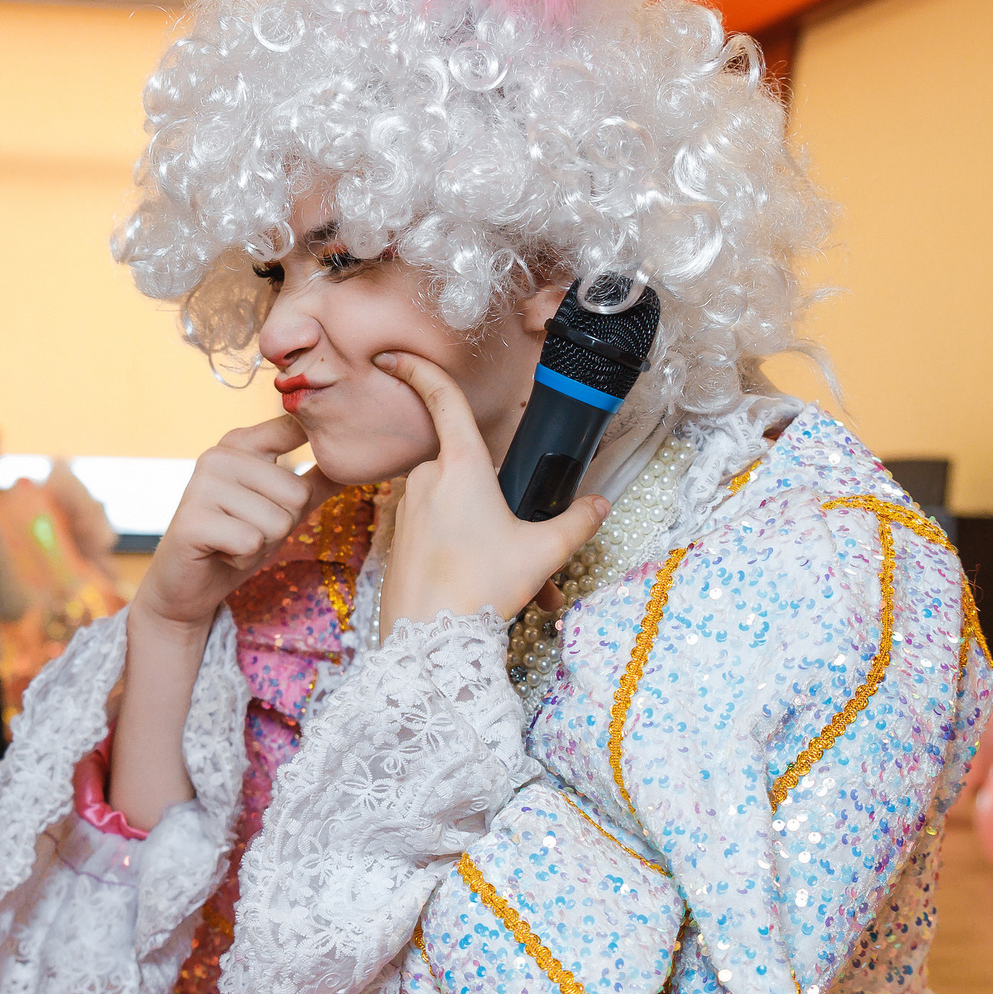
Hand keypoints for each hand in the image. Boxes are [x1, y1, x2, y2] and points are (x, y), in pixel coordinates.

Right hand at [132, 415, 339, 634]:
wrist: (187, 587)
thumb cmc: (236, 542)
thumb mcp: (282, 509)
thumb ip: (315, 483)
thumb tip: (360, 462)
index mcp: (241, 443)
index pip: (294, 429)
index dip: (314, 442)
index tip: (317, 432)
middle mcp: (218, 455)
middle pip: (296, 494)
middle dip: (281, 526)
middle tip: (247, 530)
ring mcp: (201, 484)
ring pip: (276, 521)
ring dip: (262, 545)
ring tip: (233, 542)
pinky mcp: (192, 520)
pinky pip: (252, 542)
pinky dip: (243, 560)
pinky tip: (221, 554)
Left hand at [374, 352, 609, 628]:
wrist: (427, 641)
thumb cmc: (481, 588)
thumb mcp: (543, 552)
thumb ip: (576, 523)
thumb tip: (598, 507)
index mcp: (460, 466)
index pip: (440, 399)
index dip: (418, 368)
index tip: (393, 352)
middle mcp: (426, 479)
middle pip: (467, 471)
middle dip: (498, 509)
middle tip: (525, 556)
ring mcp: (407, 509)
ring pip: (455, 510)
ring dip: (485, 538)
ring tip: (512, 585)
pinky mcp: (398, 539)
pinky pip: (437, 534)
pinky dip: (464, 555)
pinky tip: (483, 591)